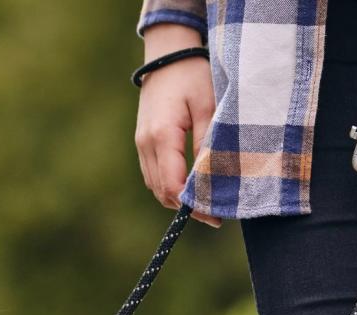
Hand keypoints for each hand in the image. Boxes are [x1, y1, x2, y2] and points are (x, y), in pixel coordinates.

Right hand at [135, 24, 220, 226]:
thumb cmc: (192, 77)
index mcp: (162, 136)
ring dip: (176, 198)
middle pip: (162, 192)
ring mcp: (141, 144)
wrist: (167, 57)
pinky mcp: (142, 142)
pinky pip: (153, 174)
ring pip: (155, 186)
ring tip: (204, 204)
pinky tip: (189, 187)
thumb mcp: (208, 106)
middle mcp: (146, 144)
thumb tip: (211, 179)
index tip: (215, 215)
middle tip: (214, 215)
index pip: (173, 185)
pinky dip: (169, 186)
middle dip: (186, 207)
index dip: (193, 206)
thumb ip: (208, 143)